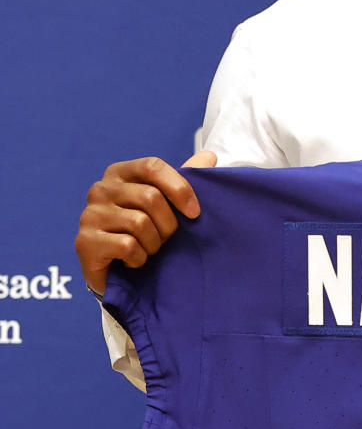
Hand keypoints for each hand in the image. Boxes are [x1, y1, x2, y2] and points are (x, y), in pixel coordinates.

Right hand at [75, 151, 216, 294]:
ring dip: (154, 244)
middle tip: (166, 239)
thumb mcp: (166, 204)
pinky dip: (139, 258)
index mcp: (120, 172)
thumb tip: (210, 156)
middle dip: (168, 224)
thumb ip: (185, 180)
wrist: (117, 272)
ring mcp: (89, 214)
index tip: (195, 213)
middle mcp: (100, 189)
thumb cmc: (144, 232)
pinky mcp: (85, 241)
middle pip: (150, 197)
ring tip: (148, 249)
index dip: (179, 188)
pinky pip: (127, 245)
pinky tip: (133, 260)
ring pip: (139, 223)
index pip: (152, 166)